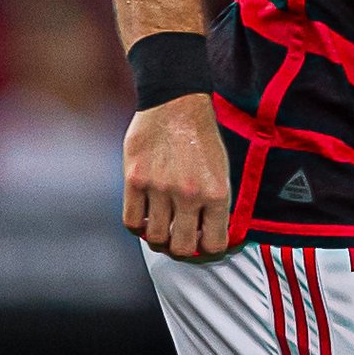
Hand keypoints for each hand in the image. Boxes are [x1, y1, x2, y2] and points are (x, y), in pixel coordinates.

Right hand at [124, 95, 231, 258]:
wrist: (176, 104)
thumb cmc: (201, 137)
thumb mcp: (221, 171)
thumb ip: (215, 203)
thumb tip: (209, 234)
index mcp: (216, 194)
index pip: (214, 244)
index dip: (208, 251)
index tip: (203, 246)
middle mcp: (189, 195)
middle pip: (181, 248)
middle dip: (181, 249)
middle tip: (179, 240)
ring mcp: (160, 188)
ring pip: (155, 238)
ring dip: (158, 239)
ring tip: (161, 228)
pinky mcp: (135, 180)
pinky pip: (132, 222)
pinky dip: (138, 227)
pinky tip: (145, 219)